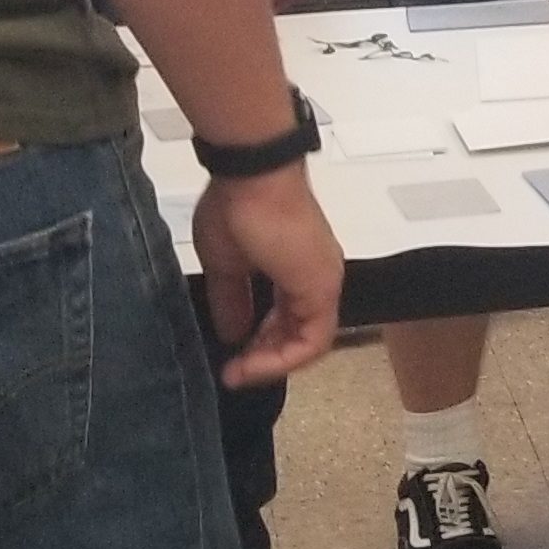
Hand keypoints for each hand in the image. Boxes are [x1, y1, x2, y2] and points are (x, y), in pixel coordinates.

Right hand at [191, 168, 342, 385]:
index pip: (286, 317)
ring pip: (308, 340)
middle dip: (264, 357)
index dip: (260, 342)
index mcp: (296, 266)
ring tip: (237, 373)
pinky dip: (283, 358)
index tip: (231, 356)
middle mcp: (316, 276)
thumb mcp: (225, 264)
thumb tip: (232, 334)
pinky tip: (251, 364)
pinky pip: (312, 339)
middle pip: (298, 332)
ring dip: (271, 362)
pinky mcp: (321, 288)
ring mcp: (323, 281)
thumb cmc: (236, 208)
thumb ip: (232, 301)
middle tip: (232, 372)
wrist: (251, 175)